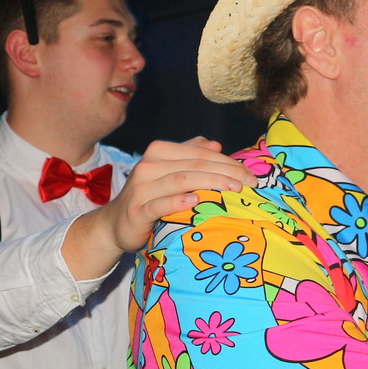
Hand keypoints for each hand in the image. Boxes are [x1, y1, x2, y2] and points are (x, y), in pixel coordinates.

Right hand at [62, 137, 254, 278]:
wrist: (116, 224)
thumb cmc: (149, 197)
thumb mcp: (169, 173)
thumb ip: (189, 156)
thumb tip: (215, 145)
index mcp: (160, 152)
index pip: (200, 153)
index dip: (228, 161)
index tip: (251, 175)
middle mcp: (149, 165)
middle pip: (194, 165)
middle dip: (225, 172)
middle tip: (250, 183)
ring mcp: (141, 188)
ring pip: (180, 180)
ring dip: (210, 183)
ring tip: (233, 189)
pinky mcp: (137, 210)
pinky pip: (159, 204)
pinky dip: (178, 202)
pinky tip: (195, 201)